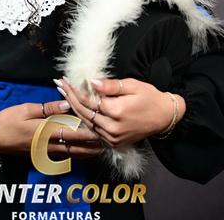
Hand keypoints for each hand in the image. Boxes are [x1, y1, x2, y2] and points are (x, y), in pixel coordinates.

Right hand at [0, 99, 104, 158]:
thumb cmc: (8, 119)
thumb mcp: (27, 109)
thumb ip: (48, 108)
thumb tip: (68, 104)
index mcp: (45, 131)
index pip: (71, 133)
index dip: (87, 133)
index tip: (101, 130)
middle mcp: (47, 145)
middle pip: (74, 147)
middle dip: (91, 146)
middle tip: (106, 142)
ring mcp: (44, 152)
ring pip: (69, 154)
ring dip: (85, 152)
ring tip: (99, 149)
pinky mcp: (40, 155)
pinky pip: (61, 156)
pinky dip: (73, 155)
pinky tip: (81, 153)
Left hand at [54, 76, 185, 148]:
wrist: (164, 117)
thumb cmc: (149, 97)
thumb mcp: (132, 85)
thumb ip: (110, 85)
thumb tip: (91, 82)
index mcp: (116, 112)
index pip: (88, 101)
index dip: (74, 90)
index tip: (64, 80)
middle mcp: (112, 128)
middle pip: (83, 112)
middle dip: (69, 98)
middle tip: (59, 85)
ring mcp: (113, 138)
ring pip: (86, 123)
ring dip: (73, 108)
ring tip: (64, 94)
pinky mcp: (114, 143)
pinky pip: (94, 131)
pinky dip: (84, 119)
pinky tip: (76, 109)